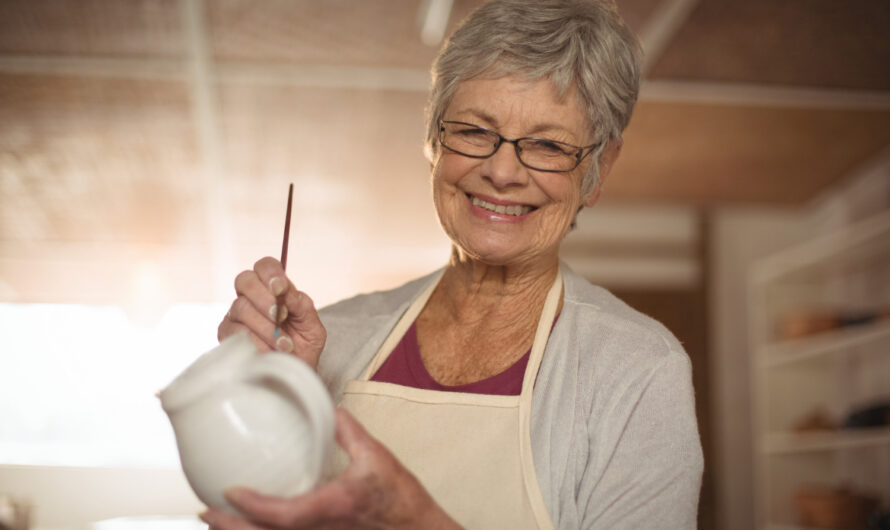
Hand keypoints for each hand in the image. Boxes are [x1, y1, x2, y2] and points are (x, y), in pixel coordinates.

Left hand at [199, 409, 462, 529]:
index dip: (252, 506)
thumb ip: (348, 430)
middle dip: (231, 528)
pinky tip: (252, 525)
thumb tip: (327, 407)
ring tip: (218, 520)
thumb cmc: (401, 498)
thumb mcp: (377, 455)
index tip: (229, 491)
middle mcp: (320, 529)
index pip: (282, 514)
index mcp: (331, 506)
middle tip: (206, 512)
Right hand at [218, 257, 325, 368]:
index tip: (281, 288)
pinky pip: (235, 332)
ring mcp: (235, 316)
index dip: (270, 273)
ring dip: (267, 327)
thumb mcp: (311, 325)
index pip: (264, 265)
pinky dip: (257, 342)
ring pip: (241, 308)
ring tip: (285, 345)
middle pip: (245, 280)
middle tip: (282, 316)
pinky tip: (271, 352)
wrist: (294, 374)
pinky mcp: (227, 335)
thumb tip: (285, 290)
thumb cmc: (304, 347)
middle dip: (265, 298)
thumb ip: (301, 305)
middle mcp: (250, 298)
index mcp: (272, 289)